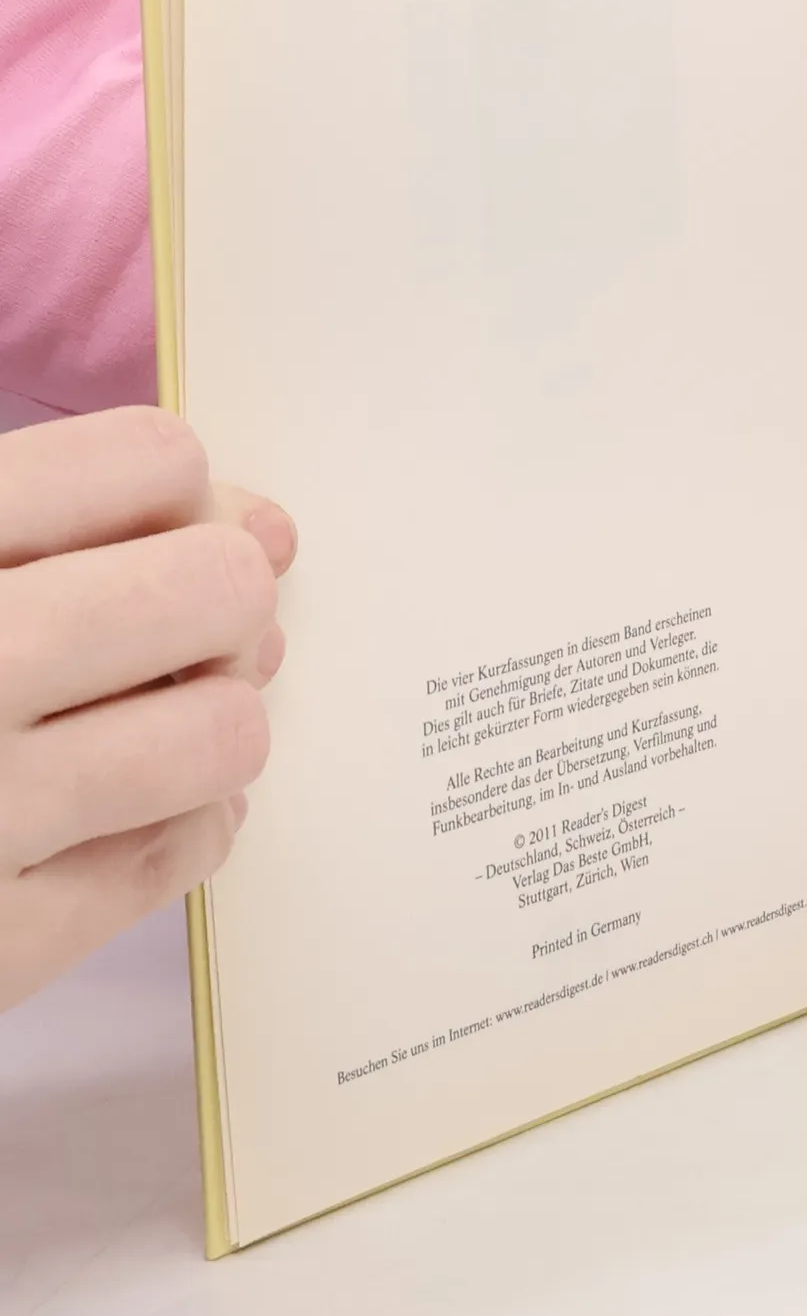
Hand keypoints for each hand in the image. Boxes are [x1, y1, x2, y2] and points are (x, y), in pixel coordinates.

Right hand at [0, 408, 295, 1011]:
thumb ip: (35, 514)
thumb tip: (262, 525)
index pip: (152, 462)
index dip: (175, 491)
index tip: (151, 525)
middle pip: (220, 587)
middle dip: (218, 596)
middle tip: (171, 625)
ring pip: (226, 731)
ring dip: (207, 716)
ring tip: (139, 718)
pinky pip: (183, 853)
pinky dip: (182, 819)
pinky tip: (120, 805)